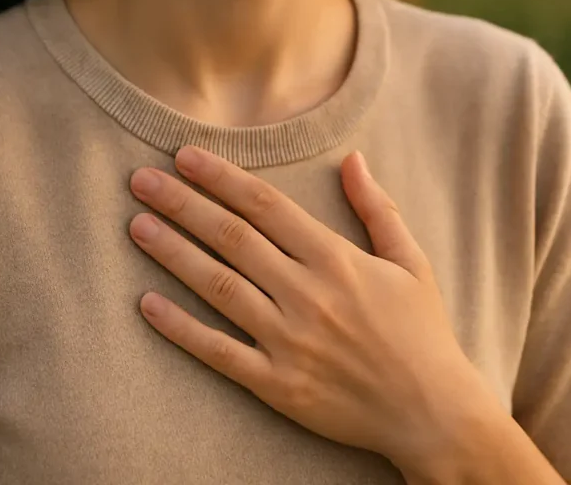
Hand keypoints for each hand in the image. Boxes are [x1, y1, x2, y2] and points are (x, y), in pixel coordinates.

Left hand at [129, 145, 497, 473]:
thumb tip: (352, 158)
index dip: (221, 178)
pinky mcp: (277, 384)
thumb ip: (377, 208)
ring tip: (136, 225)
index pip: (265, 206)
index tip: (185, 156)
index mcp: (335, 258)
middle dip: (182, 204)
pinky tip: (147, 303)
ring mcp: (289, 340)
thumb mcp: (411, 261)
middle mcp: (307, 293)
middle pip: (231, 238)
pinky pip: (219, 351)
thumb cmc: (422, 333)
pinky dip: (180, 328)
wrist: (434, 414)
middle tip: (140, 179)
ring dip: (172, 253)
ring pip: (218, 286)